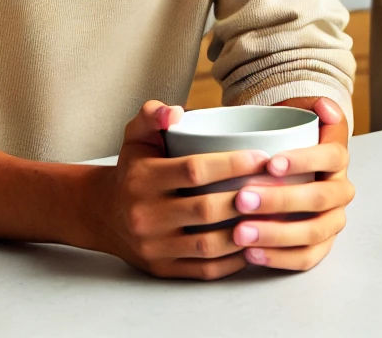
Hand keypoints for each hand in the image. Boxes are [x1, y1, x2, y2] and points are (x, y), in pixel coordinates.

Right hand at [85, 99, 352, 278]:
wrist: (102, 214)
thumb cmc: (133, 168)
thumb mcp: (136, 135)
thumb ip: (152, 113)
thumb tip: (175, 112)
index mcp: (142, 179)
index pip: (194, 170)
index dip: (232, 164)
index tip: (263, 157)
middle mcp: (145, 215)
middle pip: (206, 209)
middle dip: (247, 198)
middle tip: (278, 187)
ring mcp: (154, 246)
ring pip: (208, 244)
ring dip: (245, 232)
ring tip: (274, 217)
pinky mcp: (162, 269)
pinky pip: (204, 269)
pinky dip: (233, 261)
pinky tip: (256, 244)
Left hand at [233, 96, 353, 271]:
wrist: (287, 170)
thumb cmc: (284, 143)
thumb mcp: (294, 117)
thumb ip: (307, 106)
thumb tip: (324, 106)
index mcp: (337, 157)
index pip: (330, 156)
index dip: (304, 160)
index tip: (271, 163)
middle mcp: (340, 190)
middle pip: (320, 198)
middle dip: (281, 200)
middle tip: (242, 200)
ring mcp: (333, 221)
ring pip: (314, 233)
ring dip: (277, 234)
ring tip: (240, 233)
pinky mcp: (320, 246)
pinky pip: (306, 258)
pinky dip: (279, 259)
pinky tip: (250, 254)